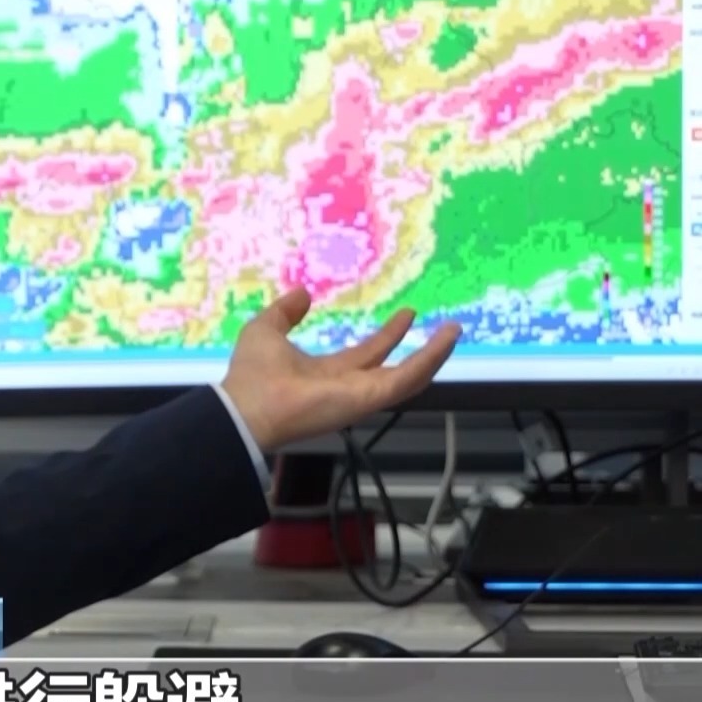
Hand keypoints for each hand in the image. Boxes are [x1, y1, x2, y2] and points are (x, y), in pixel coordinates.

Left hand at [220, 288, 460, 450]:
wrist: (247, 408)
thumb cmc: (253, 372)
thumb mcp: (267, 329)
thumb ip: (285, 312)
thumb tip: (302, 293)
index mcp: (327, 373)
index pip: (366, 355)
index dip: (387, 336)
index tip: (406, 315)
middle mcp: (350, 386)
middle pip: (393, 368)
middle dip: (420, 349)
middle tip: (445, 327)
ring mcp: (362, 394)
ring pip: (409, 377)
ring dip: (434, 355)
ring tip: (454, 331)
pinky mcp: (370, 397)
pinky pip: (408, 379)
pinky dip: (430, 359)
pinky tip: (446, 339)